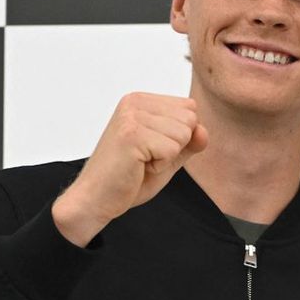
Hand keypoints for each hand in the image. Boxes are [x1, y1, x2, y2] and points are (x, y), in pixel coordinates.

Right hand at [52, 93, 208, 246]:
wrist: (96, 199)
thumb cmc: (129, 177)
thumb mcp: (169, 155)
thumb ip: (190, 141)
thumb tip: (204, 130)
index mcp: (142, 101)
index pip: (190, 108)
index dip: (180, 136)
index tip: (152, 148)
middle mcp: (135, 102)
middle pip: (190, 119)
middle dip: (175, 146)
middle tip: (146, 158)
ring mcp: (132, 117)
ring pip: (183, 134)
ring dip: (167, 157)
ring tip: (141, 162)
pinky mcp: (131, 135)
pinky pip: (172, 150)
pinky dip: (159, 165)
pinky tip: (138, 168)